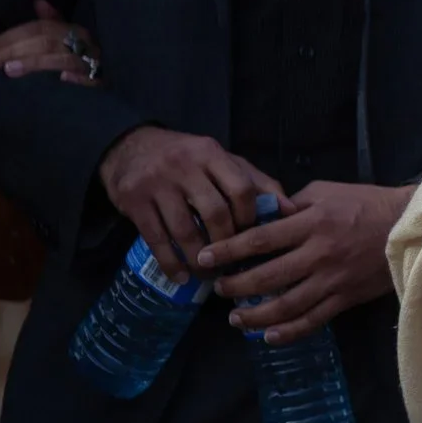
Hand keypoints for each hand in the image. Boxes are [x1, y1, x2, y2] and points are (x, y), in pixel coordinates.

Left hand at [0, 0, 98, 84]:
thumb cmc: (89, 54)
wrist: (120, 71)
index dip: (13, 36)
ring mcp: (95, 61)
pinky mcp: (105, 81)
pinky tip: (63, 81)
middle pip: (47, 42)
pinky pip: (93, 79)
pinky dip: (79, 79)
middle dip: (16, 50)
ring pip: (63, 59)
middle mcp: (84, 43)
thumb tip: (38, 1)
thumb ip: (54, 21)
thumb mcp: (71, 35)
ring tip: (8, 70)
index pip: (41, 28)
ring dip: (35, 63)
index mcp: (74, 30)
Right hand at [98, 127, 281, 273]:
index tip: (253, 238)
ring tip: (209, 275)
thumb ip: (257, 182)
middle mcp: (184, 166)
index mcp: (212, 154)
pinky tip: (181, 276)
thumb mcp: (223, 160)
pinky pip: (155, 237)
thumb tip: (291, 210)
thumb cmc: (187, 158)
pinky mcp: (133, 201)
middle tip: (233, 263)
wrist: (130, 145)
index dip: (250, 217)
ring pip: (185, 229)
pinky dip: (170, 261)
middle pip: (215, 212)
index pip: (242, 189)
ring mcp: (156, 183)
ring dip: (200, 259)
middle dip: (227, 243)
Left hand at [202, 181, 413, 342]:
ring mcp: (332, 280)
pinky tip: (269, 336)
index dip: (228, 250)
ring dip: (256, 315)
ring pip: (286, 305)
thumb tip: (264, 216)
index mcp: (311, 223)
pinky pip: (313, 320)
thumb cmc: (367, 203)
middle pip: (267, 277)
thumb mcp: (327, 192)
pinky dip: (289, 332)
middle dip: (236, 286)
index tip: (205, 258)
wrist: (410, 226)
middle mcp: (318, 254)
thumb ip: (293, 205)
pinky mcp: (346, 298)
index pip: (259, 239)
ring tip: (237, 318)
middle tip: (219, 290)